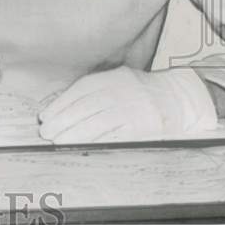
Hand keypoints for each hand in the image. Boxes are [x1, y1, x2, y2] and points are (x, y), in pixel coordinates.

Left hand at [37, 66, 217, 143]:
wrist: (180, 97)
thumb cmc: (140, 92)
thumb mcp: (119, 81)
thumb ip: (95, 90)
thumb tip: (61, 107)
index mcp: (113, 77)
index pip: (80, 90)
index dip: (60, 104)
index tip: (45, 116)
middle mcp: (122, 90)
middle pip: (85, 107)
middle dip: (62, 121)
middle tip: (46, 132)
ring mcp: (134, 108)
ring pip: (97, 122)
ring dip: (74, 134)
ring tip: (58, 142)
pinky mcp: (143, 126)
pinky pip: (115, 135)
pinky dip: (96, 141)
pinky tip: (82, 146)